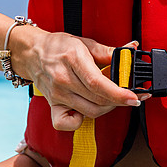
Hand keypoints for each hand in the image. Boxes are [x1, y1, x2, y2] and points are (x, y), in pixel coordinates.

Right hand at [11, 28, 142, 130]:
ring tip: (112, 98)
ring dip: (107, 107)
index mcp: (73, 59)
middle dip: (119, 100)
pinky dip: (79, 121)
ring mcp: (57, 94)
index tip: (134, 97)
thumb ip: (108, 51)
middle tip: (129, 94)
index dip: (119, 93)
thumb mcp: (84, 43)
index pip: (98, 83)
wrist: (32, 53)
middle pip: (98, 100)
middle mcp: (63, 79)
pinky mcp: (53, 105)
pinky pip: (67, 123)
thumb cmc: (58, 46)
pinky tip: (87, 109)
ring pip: (90, 111)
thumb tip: (131, 50)